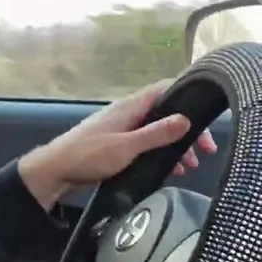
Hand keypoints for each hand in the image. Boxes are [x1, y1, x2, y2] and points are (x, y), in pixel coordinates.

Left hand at [18, 79, 216, 208]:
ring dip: (175, 146)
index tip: (206, 118)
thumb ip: (156, 133)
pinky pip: (145, 145)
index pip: (164, 90)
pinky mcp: (116, 145)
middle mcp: (126, 113)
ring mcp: (120, 129)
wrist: (55, 171)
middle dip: (186, 131)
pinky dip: (160, 154)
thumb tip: (185, 118)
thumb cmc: (88, 155)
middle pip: (165, 114)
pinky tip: (170, 170)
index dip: (188, 98)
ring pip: (156, 132)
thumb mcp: (127, 146)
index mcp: (129, 107)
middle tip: (205, 151)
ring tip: (190, 166)